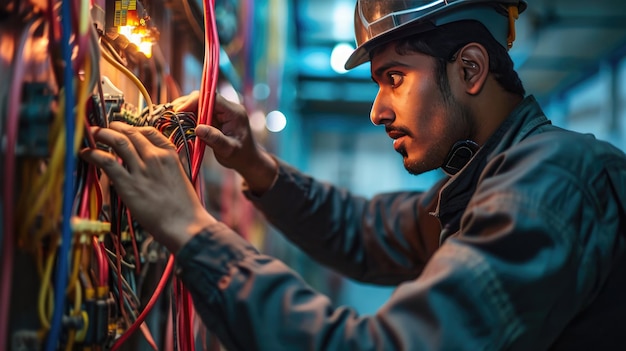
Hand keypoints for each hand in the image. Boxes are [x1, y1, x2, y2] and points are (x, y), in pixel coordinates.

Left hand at [80, 122, 216, 252]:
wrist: (185, 225)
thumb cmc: (184, 208)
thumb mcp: (179, 178)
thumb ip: (164, 168)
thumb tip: (148, 166)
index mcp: (170, 155)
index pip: (148, 131)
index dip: (132, 127)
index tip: (123, 129)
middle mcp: (155, 158)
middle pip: (131, 133)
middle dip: (114, 127)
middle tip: (103, 129)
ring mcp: (141, 170)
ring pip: (118, 142)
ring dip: (102, 134)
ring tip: (92, 134)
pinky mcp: (129, 184)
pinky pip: (107, 162)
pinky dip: (94, 154)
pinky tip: (85, 153)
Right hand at [174, 91, 277, 194]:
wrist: (247, 160)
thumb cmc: (241, 156)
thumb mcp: (229, 149)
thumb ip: (215, 138)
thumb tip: (198, 129)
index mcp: (234, 112)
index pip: (212, 98)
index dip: (195, 101)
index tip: (180, 111)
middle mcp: (227, 108)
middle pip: (203, 98)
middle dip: (187, 105)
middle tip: (172, 115)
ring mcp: (220, 112)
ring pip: (199, 104)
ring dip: (186, 110)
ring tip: (172, 118)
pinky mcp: (214, 118)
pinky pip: (199, 112)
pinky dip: (188, 116)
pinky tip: (178, 122)